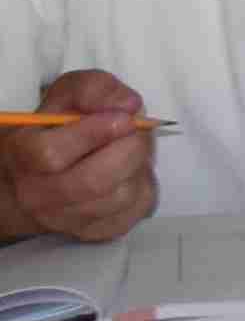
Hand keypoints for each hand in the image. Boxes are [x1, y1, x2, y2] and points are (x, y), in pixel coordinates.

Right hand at [7, 71, 158, 244]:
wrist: (40, 175)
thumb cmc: (57, 128)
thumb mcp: (68, 95)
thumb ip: (95, 88)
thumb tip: (129, 105)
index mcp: (23, 156)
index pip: (51, 155)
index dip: (94, 133)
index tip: (121, 118)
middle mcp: (38, 195)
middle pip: (92, 181)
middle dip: (128, 148)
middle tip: (135, 131)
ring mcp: (66, 219)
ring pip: (119, 197)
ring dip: (139, 166)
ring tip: (131, 149)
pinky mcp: (96, 231)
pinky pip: (136, 210)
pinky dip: (145, 184)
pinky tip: (131, 171)